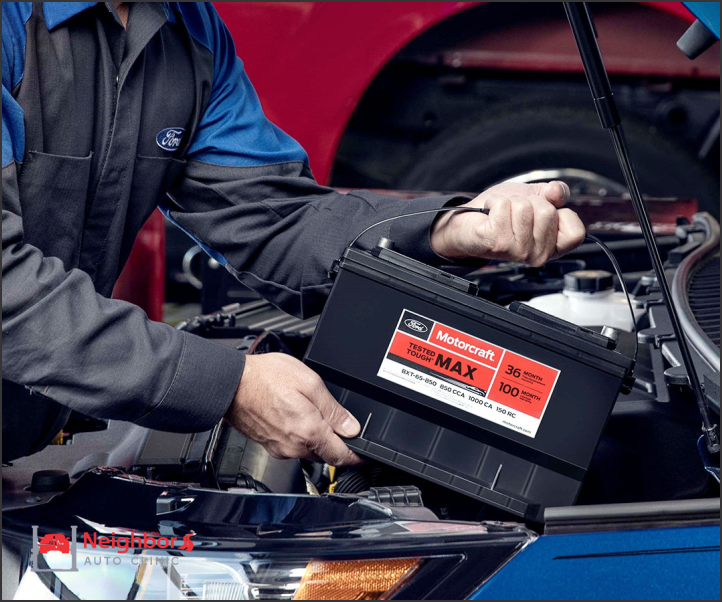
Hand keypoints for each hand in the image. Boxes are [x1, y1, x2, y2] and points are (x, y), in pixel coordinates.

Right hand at [225, 353, 362, 464]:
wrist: (230, 384)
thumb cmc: (265, 378)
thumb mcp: (310, 383)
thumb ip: (333, 409)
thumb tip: (351, 427)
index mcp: (309, 432)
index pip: (342, 456)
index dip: (358, 457)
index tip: (367, 454)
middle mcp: (294, 447)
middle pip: (327, 454)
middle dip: (338, 442)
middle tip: (342, 424)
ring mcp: (280, 448)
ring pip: (310, 450)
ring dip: (318, 438)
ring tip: (314, 412)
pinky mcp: (270, 445)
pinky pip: (294, 445)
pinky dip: (302, 435)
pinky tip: (296, 416)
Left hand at [430, 181, 585, 266]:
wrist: (469, 220)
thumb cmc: (502, 213)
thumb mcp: (537, 197)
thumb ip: (556, 193)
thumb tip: (557, 191)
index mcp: (552, 248)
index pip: (576, 232)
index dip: (561, 213)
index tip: (542, 214)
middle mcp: (537, 255)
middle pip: (548, 212)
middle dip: (530, 202)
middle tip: (516, 213)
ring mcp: (517, 251)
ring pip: (524, 207)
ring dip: (510, 202)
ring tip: (502, 214)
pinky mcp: (496, 243)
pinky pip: (503, 206)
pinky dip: (495, 201)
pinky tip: (490, 213)